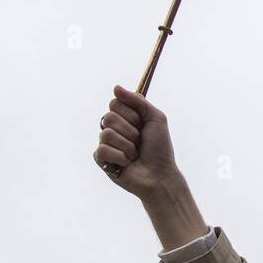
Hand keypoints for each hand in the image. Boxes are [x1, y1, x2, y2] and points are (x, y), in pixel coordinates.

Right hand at [93, 85, 208, 250]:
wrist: (160, 175)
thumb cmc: (160, 149)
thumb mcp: (155, 118)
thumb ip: (138, 100)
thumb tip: (115, 87)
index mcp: (125, 119)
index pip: (115, 103)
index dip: (130, 114)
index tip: (142, 124)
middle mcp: (114, 130)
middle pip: (109, 117)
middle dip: (130, 131)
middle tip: (140, 142)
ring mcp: (107, 145)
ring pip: (106, 134)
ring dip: (127, 146)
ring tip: (135, 155)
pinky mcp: (102, 161)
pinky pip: (102, 150)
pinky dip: (119, 157)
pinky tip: (126, 164)